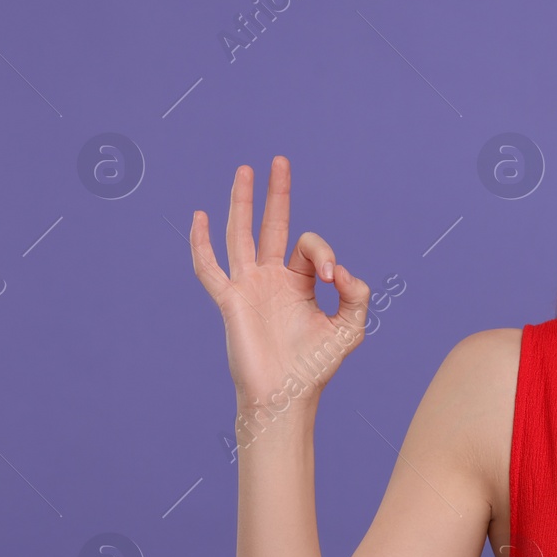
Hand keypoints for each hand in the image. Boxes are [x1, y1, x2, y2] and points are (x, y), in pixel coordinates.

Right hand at [189, 156, 370, 408]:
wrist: (286, 395)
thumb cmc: (316, 366)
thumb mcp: (350, 327)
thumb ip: (357, 295)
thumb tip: (342, 272)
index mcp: (297, 283)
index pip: (309, 247)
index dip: (325, 253)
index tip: (335, 278)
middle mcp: (270, 279)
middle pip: (271, 225)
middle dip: (277, 194)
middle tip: (280, 161)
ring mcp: (248, 287)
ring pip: (241, 235)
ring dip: (242, 202)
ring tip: (246, 170)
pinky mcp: (230, 301)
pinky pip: (210, 268)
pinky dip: (202, 244)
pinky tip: (199, 217)